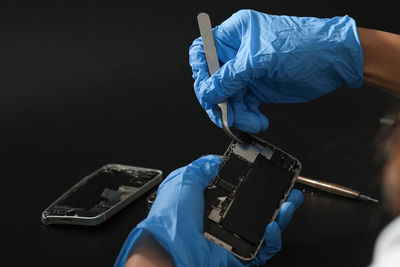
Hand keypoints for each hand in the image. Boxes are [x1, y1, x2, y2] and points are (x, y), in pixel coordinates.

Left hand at [115, 155, 302, 266]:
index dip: (256, 183)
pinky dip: (273, 239)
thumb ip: (202, 167)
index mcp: (210, 202)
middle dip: (276, 198)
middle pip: (257, 208)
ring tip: (289, 203)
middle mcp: (223, 220)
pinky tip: (273, 226)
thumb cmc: (171, 217)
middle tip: (289, 190)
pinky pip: (263, 249)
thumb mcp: (184, 180)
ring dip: (281, 215)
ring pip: (265, 227)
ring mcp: (233, 238)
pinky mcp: (240, 255)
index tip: (268, 175)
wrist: (170, 250)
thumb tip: (217, 160)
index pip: (240, 190)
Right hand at [189, 9, 363, 132]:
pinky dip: (246, 116)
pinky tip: (257, 120)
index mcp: (235, 34)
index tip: (205, 90)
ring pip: (227, 97)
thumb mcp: (260, 59)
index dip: (200, 71)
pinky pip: (242, 106)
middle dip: (218, 99)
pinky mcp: (257, 89)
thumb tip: (208, 92)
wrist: (334, 62)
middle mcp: (238, 53)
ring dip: (234, 112)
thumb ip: (230, 77)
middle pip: (213, 79)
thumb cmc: (305, 45)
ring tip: (248, 121)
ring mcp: (247, 72)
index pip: (203, 51)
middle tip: (223, 113)